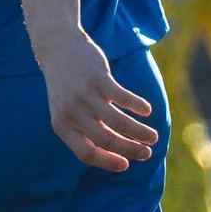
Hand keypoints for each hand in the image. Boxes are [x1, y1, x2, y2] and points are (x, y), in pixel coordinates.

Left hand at [31, 26, 158, 171]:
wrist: (57, 47)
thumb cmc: (66, 84)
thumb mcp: (65, 110)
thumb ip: (83, 129)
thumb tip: (115, 152)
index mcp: (61, 125)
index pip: (86, 153)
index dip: (108, 162)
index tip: (126, 165)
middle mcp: (72, 113)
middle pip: (107, 140)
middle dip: (131, 149)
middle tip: (147, 153)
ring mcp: (84, 95)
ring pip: (119, 122)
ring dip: (140, 132)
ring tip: (153, 136)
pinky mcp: (98, 78)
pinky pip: (123, 98)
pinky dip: (138, 106)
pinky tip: (147, 110)